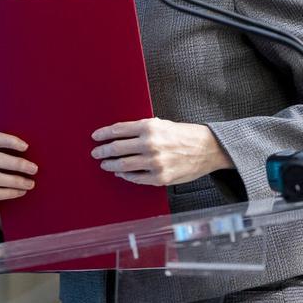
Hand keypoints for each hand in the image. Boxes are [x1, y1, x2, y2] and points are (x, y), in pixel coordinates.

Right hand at [0, 132, 37, 225]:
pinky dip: (10, 192)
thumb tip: (32, 152)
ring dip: (16, 180)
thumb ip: (9, 156)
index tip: (26, 147)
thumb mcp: (0, 166)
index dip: (10, 141)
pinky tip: (21, 192)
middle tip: (34, 169)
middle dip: (17, 164)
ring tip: (30, 183)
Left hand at [91, 118, 232, 185]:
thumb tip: (119, 135)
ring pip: (123, 165)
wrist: (208, 149)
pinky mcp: (160, 177)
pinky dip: (125, 176)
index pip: (118, 130)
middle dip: (103, 151)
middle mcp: (150, 144)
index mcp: (150, 127)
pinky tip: (121, 173)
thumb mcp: (162, 124)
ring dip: (110, 165)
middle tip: (96, 153)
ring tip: (105, 164)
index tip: (95, 137)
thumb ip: (142, 129)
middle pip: (116, 148)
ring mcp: (154, 163)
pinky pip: (136, 178)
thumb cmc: (185, 135)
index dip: (103, 134)